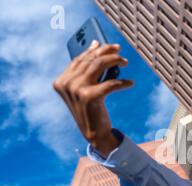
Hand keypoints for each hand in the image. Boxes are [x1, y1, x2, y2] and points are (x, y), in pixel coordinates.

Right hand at [53, 40, 133, 156]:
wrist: (94, 134)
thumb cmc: (91, 110)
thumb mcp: (85, 89)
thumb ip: (87, 70)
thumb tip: (96, 45)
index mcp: (61, 81)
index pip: (79, 59)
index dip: (95, 49)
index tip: (108, 45)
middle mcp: (66, 84)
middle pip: (90, 59)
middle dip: (107, 52)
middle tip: (120, 50)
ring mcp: (76, 90)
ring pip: (99, 65)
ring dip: (115, 61)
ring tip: (125, 62)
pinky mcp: (89, 96)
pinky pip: (110, 83)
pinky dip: (123, 82)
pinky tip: (130, 83)